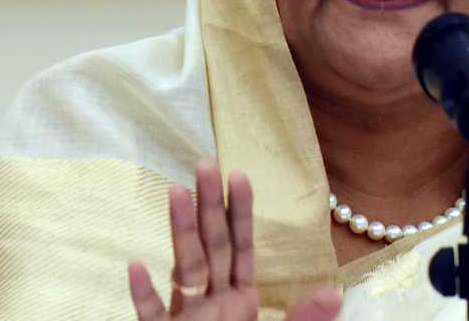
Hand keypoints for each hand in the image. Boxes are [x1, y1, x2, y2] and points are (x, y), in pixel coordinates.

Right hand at [127, 160, 341, 320]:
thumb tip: (332, 292)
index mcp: (240, 301)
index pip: (242, 249)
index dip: (241, 213)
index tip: (239, 175)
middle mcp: (212, 304)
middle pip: (211, 247)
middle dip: (206, 206)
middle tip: (202, 163)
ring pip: (182, 271)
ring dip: (178, 232)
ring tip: (173, 192)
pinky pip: (152, 318)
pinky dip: (144, 296)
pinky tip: (136, 267)